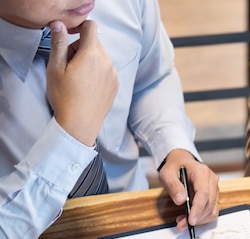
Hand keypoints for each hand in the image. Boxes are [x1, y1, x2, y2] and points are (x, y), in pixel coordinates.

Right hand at [46, 20, 118, 146]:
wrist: (80, 125)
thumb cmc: (65, 98)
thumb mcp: (55, 68)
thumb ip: (58, 43)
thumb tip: (60, 25)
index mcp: (92, 55)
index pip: (90, 27)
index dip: (77, 27)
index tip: (68, 36)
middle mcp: (107, 63)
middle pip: (93, 42)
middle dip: (79, 47)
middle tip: (67, 65)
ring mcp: (113, 74)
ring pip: (100, 56)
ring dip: (88, 60)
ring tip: (76, 78)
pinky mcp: (115, 85)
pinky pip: (105, 69)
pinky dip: (96, 71)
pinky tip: (86, 86)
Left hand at [159, 149, 219, 230]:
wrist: (182, 163)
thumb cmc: (175, 167)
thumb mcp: (167, 173)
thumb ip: (173, 185)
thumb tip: (180, 200)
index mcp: (202, 172)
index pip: (204, 193)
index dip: (198, 209)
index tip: (191, 221)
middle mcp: (212, 180)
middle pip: (209, 204)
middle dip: (196, 217)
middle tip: (181, 225)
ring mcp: (215, 188)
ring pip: (212, 210)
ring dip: (199, 220)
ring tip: (183, 221)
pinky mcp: (214, 196)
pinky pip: (212, 211)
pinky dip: (202, 218)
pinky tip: (190, 218)